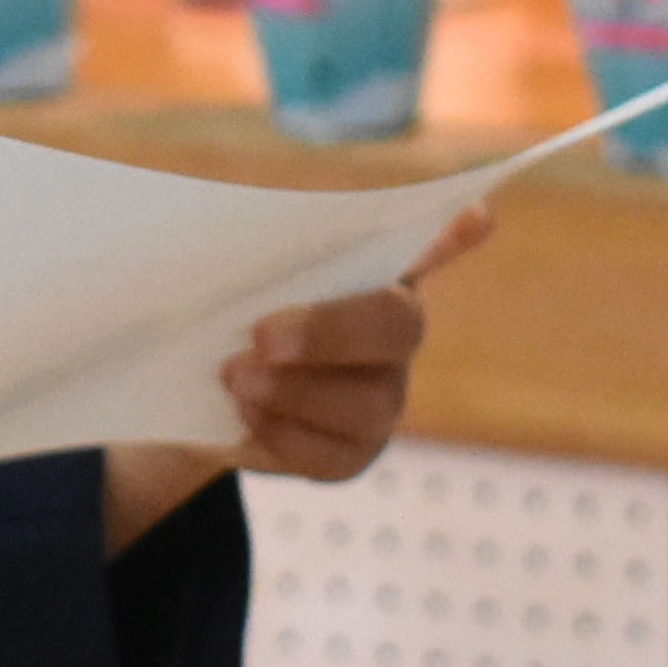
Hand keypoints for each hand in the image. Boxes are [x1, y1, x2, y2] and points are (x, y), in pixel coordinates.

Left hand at [100, 206, 487, 545]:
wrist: (188, 390)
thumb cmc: (217, 307)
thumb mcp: (219, 271)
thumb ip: (239, 250)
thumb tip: (213, 233)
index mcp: (367, 267)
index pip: (425, 244)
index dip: (451, 235)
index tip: (479, 212)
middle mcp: (391, 331)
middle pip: (397, 326)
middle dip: (330, 331)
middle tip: (261, 335)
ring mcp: (381, 395)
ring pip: (368, 402)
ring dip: (296, 392)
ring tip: (233, 377)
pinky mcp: (352, 452)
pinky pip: (334, 454)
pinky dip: (284, 434)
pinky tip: (243, 415)